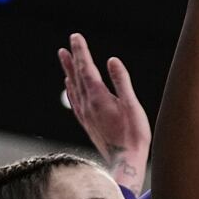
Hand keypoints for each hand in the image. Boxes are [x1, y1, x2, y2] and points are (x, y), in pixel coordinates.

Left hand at [59, 34, 150, 195]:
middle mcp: (88, 105)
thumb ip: (122, 82)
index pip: (86, 68)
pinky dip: (70, 89)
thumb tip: (112, 60)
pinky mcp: (87, 124)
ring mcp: (85, 115)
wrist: (125, 162)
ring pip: (73, 87)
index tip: (76, 36)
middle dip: (74, 58)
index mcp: (98, 97)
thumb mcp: (133, 106)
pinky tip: (69, 85)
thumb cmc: (134, 135)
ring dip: (68, 71)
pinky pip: (75, 101)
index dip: (82, 51)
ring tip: (64, 57)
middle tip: (68, 43)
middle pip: (77, 76)